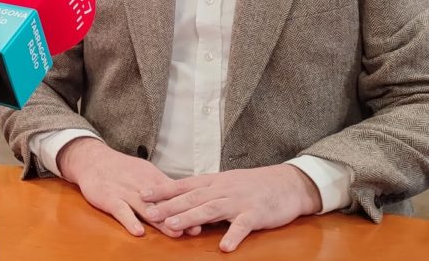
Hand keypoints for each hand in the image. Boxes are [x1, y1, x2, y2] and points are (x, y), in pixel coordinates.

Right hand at [57, 138, 200, 237]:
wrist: (93, 159)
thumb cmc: (122, 169)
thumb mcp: (145, 173)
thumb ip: (163, 187)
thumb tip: (186, 198)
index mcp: (152, 177)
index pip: (174, 192)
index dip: (189, 204)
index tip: (204, 215)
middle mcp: (142, 185)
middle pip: (163, 202)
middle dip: (180, 216)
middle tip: (195, 228)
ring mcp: (125, 192)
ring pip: (146, 208)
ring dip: (161, 221)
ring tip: (174, 233)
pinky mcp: (110, 199)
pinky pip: (121, 211)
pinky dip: (130, 221)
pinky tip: (138, 231)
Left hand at [140, 164, 321, 251]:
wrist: (287, 183)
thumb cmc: (253, 185)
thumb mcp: (225, 184)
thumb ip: (204, 193)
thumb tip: (179, 202)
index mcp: (214, 181)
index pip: (183, 184)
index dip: (162, 189)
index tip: (142, 194)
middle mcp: (223, 189)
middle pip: (192, 197)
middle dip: (169, 206)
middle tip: (148, 213)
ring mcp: (239, 201)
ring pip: (211, 209)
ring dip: (191, 218)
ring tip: (173, 227)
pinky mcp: (256, 213)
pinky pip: (243, 225)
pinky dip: (233, 235)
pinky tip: (224, 247)